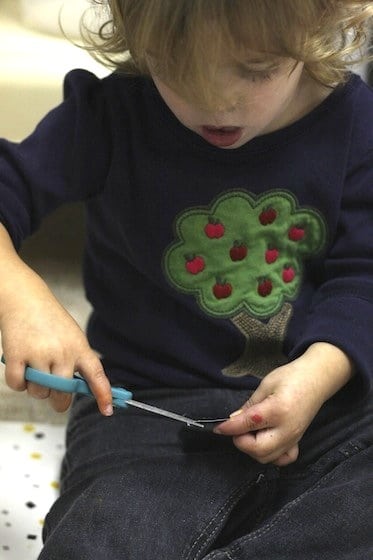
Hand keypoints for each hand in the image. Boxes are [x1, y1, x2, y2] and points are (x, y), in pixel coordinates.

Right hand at [0, 224, 112, 414]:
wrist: (25, 299)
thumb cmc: (50, 320)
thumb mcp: (73, 337)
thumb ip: (78, 362)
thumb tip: (83, 390)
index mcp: (80, 348)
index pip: (96, 376)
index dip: (103, 395)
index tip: (107, 410)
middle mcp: (62, 352)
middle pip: (62, 395)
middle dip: (58, 400)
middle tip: (53, 393)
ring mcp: (40, 354)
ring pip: (39, 393)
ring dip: (34, 387)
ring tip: (34, 366)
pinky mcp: (17, 356)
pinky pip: (18, 386)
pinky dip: (17, 382)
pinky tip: (20, 366)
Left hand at [215, 343, 353, 465]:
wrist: (317, 378)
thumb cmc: (291, 376)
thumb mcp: (266, 384)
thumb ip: (249, 405)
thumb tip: (233, 420)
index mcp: (277, 410)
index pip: (247, 425)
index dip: (229, 428)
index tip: (217, 428)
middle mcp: (287, 429)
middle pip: (257, 450)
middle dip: (241, 441)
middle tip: (237, 427)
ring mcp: (294, 438)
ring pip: (267, 457)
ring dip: (252, 449)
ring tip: (249, 431)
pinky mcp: (298, 441)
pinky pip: (283, 459)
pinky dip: (271, 456)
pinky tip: (265, 441)